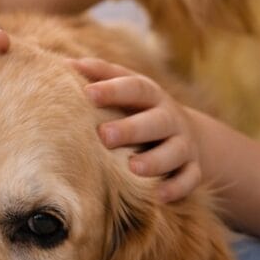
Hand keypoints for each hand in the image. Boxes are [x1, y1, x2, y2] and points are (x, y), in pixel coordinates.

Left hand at [74, 57, 201, 202]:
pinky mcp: (193, 168)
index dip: (113, 89)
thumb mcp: (129, 91)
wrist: (190, 135)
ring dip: (155, 160)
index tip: (87, 93)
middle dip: (132, 128)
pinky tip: (159, 196)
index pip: (135, 88)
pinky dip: (177, 188)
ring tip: (133, 168)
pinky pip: (189, 179)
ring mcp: (184, 144)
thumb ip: (102, 76)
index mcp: (152, 97)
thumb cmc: (142, 111)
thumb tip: (65, 63)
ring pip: (175, 151)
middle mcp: (170, 118)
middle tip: (104, 135)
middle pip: (156, 121)